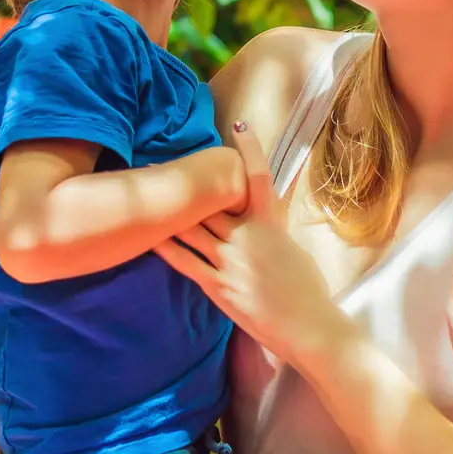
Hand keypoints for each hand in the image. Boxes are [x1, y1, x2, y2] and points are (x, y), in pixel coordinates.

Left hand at [156, 124, 345, 367]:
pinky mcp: (218, 286)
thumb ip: (271, 228)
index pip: (259, 178)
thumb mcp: (292, 248)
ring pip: (192, 229)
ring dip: (168, 213)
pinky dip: (167, 249)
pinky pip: (186, 262)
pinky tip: (150, 238)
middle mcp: (246, 237)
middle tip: (157, 164)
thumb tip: (260, 213)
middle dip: (186, 183)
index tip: (238, 126)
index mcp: (270, 224)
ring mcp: (230, 261)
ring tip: (144, 196)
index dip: (250, 150)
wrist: (308, 327)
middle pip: (210, 202)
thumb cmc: (307, 289)